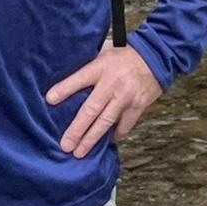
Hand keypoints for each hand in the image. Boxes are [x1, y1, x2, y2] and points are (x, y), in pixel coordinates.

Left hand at [46, 43, 161, 158]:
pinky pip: (125, 125)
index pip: (79, 79)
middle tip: (65, 145)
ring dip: (92, 139)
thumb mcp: (105, 52)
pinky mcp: (138, 105)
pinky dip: (116, 135)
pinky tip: (108, 142)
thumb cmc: (126, 55)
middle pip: (91, 109)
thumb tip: (67, 78)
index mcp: (101, 67)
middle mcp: (112, 84)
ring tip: (79, 152)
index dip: (64, 89)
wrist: (157, 55)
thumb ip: (89, 65)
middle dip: (77, 129)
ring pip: (106, 122)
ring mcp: (126, 97)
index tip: (49, 100)